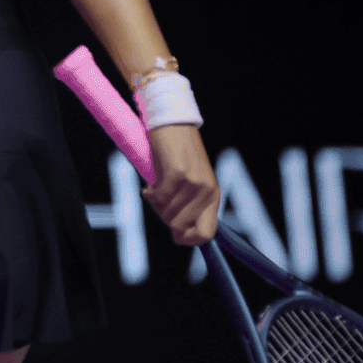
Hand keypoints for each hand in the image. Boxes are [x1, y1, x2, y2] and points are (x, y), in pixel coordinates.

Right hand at [144, 124, 218, 244]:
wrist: (173, 123)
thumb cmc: (178, 154)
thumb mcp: (191, 181)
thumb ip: (189, 204)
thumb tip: (178, 232)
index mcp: (213, 196)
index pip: (207, 234)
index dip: (188, 239)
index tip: (174, 233)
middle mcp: (207, 191)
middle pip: (180, 226)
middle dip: (165, 217)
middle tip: (160, 201)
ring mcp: (193, 182)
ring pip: (168, 213)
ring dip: (156, 205)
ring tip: (155, 190)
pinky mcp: (178, 173)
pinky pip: (158, 198)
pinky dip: (149, 194)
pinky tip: (148, 186)